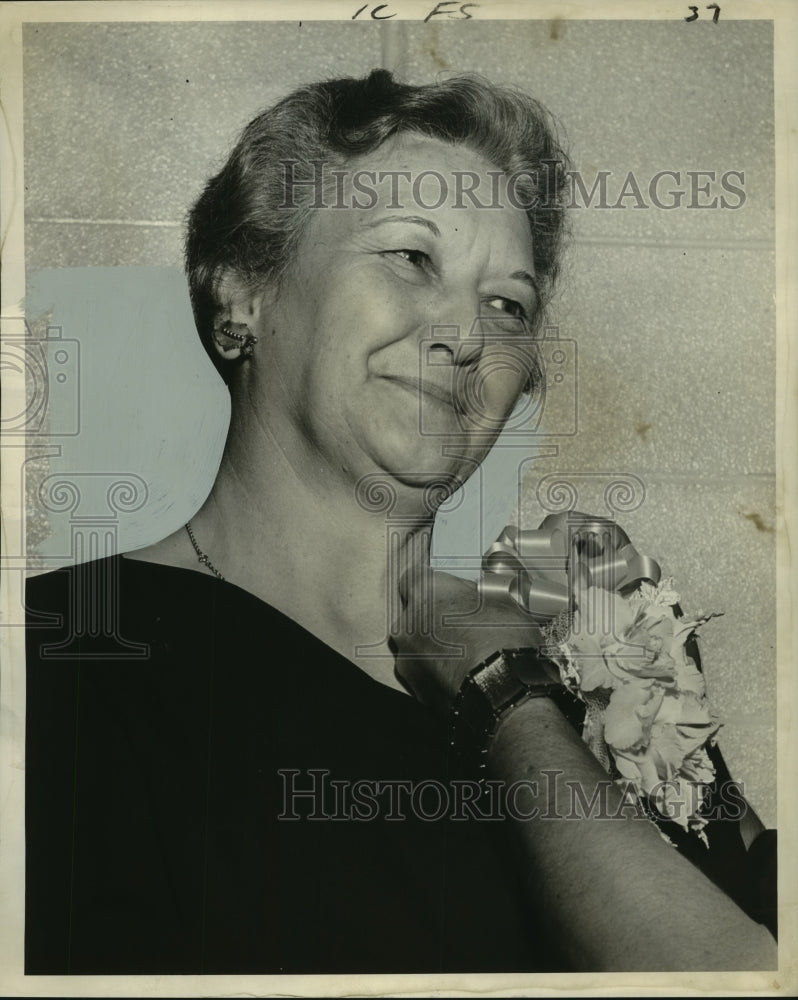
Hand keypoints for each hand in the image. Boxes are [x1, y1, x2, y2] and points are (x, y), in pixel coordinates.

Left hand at [391, 568, 545, 714]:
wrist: (501, 687)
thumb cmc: (502, 639)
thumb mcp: (500, 599)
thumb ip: (475, 594)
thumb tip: (480, 595)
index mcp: (425, 592)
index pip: (414, 577)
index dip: (431, 584)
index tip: (444, 589)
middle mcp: (408, 623)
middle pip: (415, 615)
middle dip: (434, 619)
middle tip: (464, 625)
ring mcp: (408, 658)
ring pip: (418, 648)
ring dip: (437, 649)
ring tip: (469, 654)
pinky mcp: (417, 688)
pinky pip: (426, 675)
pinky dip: (441, 674)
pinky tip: (466, 674)